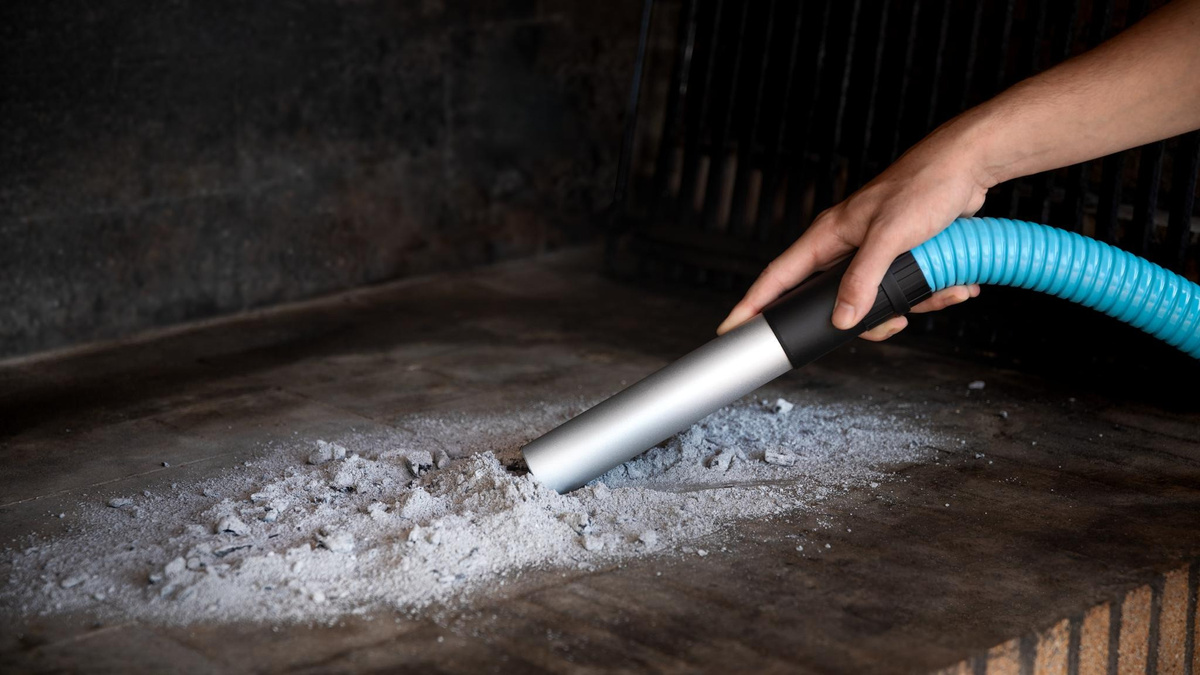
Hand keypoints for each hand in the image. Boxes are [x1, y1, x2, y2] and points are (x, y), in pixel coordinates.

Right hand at [716, 116, 992, 340]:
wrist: (968, 166)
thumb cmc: (924, 184)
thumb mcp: (889, 236)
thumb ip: (863, 279)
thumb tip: (843, 318)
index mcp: (828, 235)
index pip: (779, 276)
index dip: (753, 304)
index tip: (732, 328)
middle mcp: (846, 246)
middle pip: (833, 300)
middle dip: (866, 318)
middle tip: (889, 323)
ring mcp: (873, 252)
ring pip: (876, 299)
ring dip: (913, 302)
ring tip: (940, 288)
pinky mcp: (901, 256)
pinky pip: (907, 289)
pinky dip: (932, 291)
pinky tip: (955, 283)